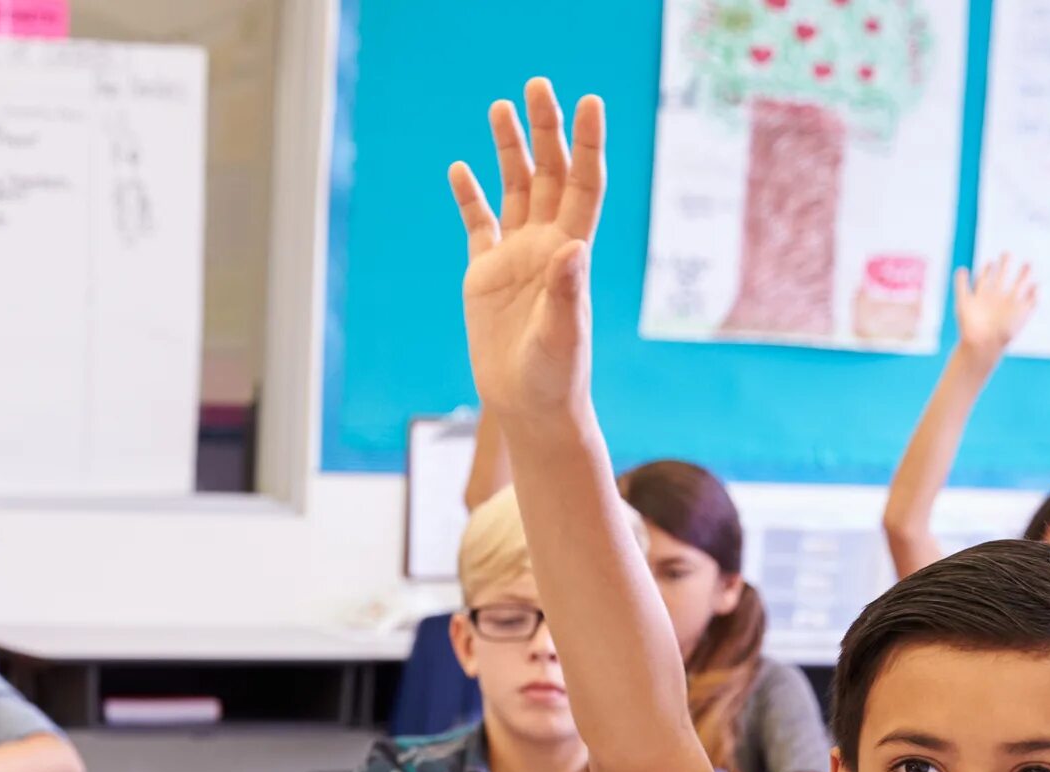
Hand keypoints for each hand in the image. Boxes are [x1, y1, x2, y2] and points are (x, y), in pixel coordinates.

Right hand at [450, 78, 606, 425]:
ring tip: (500, 107)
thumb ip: (567, 294)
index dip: (588, 144)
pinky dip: (470, 196)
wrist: (529, 407)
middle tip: (537, 86)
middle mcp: (546, 246)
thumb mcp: (562, 337)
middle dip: (545, 130)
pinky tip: (461, 168)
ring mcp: (515, 258)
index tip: (588, 102)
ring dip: (510, 149)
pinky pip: (478, 225)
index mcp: (570, 253)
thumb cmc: (554, 378)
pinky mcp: (485, 275)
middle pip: (549, 174)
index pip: (583, 185)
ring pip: (515, 190)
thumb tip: (572, 248)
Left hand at [952, 253, 1038, 360]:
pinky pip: (1031, 302)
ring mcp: (1009, 305)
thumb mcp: (963, 303)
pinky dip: (1035, 295)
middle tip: (1007, 253)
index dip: (988, 268)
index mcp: (983, 295)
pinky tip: (1037, 286)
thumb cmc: (970, 327)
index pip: (986, 277)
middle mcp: (997, 298)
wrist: (981, 345)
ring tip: (1027, 264)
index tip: (989, 261)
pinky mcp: (1020, 314)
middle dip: (1006, 265)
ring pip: (1019, 286)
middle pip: (1003, 277)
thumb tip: (961, 268)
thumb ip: (961, 286)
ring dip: (1024, 275)